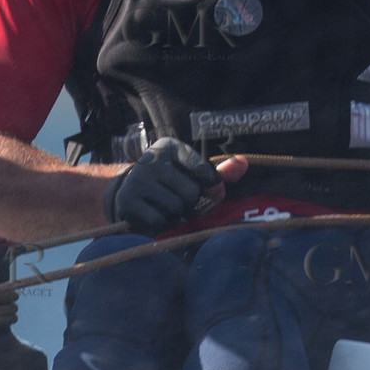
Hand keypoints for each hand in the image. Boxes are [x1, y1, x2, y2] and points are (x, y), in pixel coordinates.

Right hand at [103, 137, 222, 234]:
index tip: (212, 192)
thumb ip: (218, 171)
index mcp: (169, 146)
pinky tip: (156, 214)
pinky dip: (162, 223)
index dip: (212, 187)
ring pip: (176, 208)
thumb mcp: (190, 170)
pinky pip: (159, 220)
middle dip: (192, 203)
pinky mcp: (127, 201)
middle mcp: (151, 159)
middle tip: (184, 201)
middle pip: (191, 193)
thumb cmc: (169, 180)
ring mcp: (136, 180)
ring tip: (169, 206)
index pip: (203, 170)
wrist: (127, 190)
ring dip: (177, 214)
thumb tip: (242, 164)